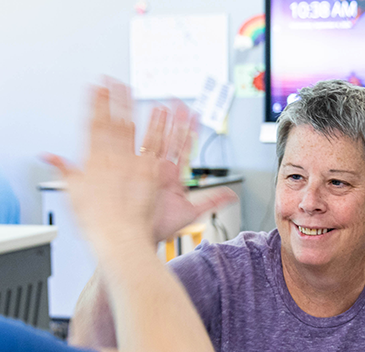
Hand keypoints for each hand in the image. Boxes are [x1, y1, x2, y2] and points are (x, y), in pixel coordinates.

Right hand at [44, 79, 158, 253]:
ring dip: (134, 107)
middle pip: (112, 123)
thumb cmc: (97, 224)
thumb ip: (66, 171)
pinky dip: (158, 127)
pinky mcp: (150, 173)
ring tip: (136, 91)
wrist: (118, 239)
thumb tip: (51, 158)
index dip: (94, 105)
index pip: (92, 126)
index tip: (96, 89)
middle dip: (113, 100)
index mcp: (92, 163)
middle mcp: (112, 159)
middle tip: (114, 81)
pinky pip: (156, 145)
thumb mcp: (73, 195)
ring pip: (133, 129)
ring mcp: (132, 165)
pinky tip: (159, 113)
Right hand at [144, 102, 236, 242]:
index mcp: (175, 177)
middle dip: (174, 121)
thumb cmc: (162, 227)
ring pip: (152, 141)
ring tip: (162, 105)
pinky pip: (133, 151)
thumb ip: (213, 201)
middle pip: (169, 140)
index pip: (184, 149)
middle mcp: (161, 171)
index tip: (195, 115)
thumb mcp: (191, 212)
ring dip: (157, 123)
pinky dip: (133, 137)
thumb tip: (232, 196)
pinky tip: (132, 121)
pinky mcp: (133, 174)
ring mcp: (146, 170)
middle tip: (179, 102)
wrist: (141, 237)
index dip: (190, 131)